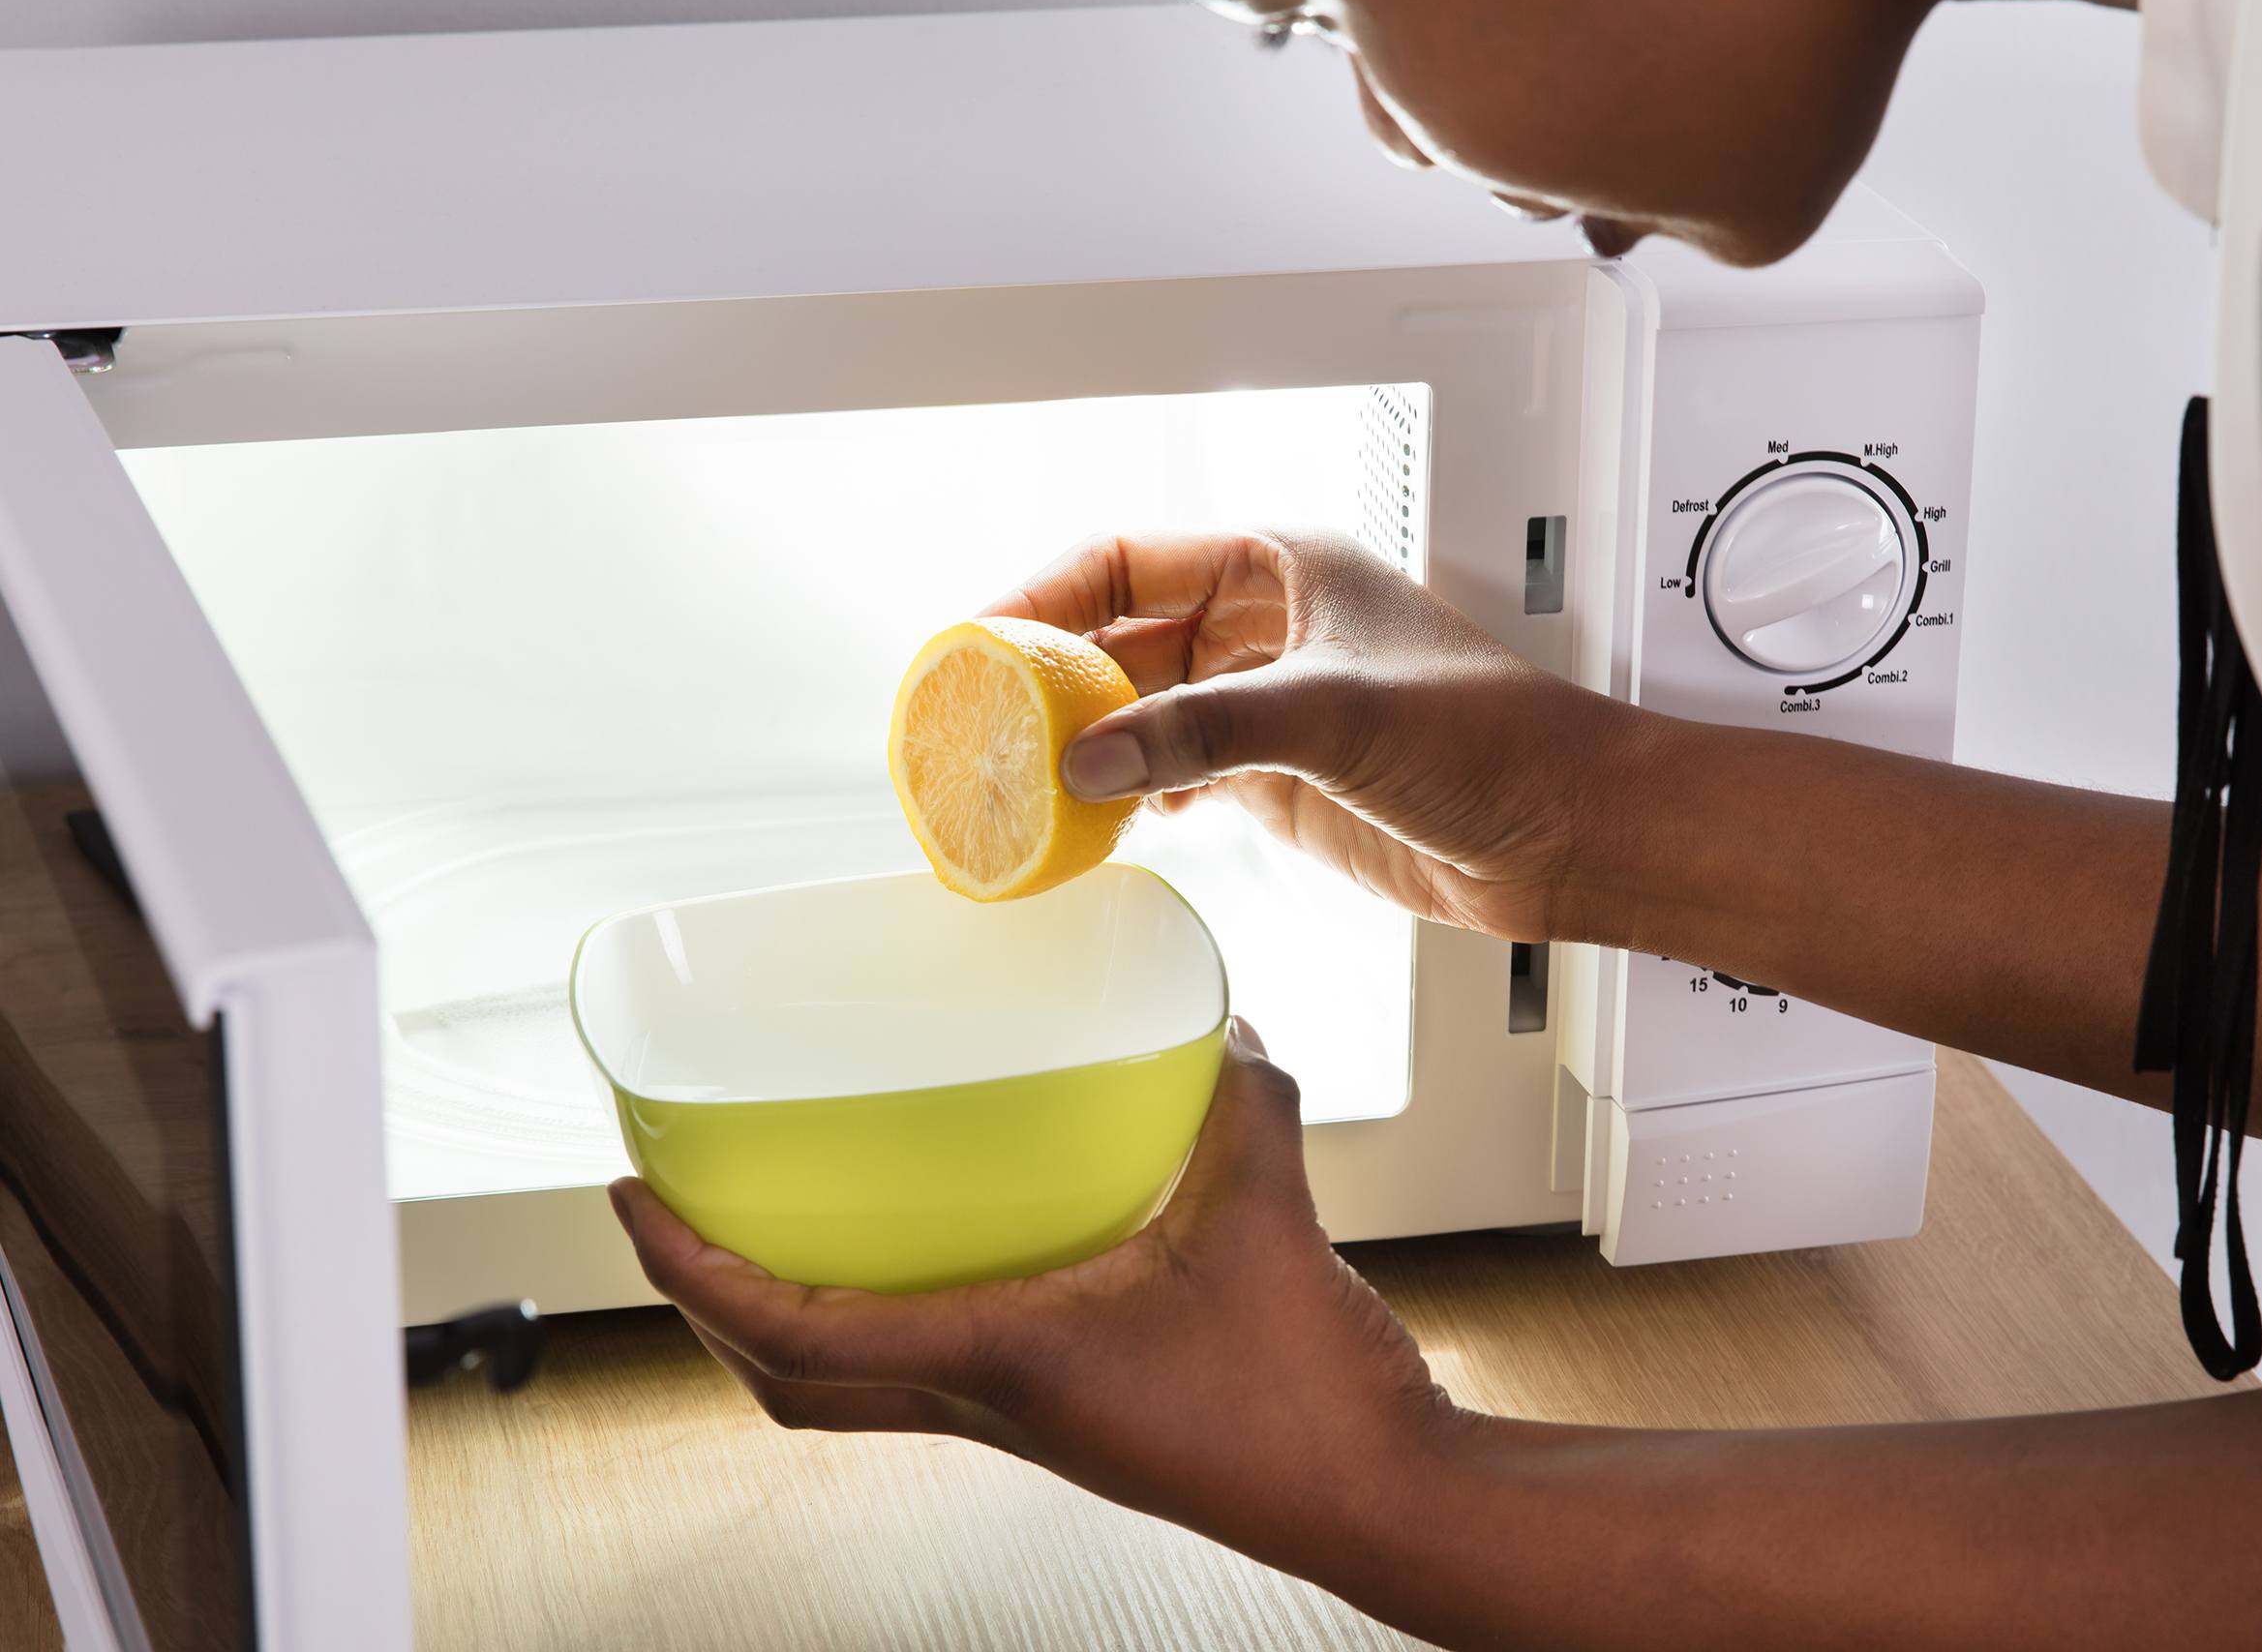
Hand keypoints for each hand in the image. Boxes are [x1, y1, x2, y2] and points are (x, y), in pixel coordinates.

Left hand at [607, 1023, 1463, 1577]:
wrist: (1372, 1494)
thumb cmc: (1307, 1396)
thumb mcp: (1264, 1205)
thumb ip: (1237, 1095)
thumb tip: (1220, 1025)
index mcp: (997, 1361)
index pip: (787, 1332)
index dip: (689, 1268)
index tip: (631, 1197)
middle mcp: (984, 1404)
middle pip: (784, 1380)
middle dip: (703, 1298)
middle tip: (671, 1209)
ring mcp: (1017, 1422)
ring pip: (844, 1388)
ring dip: (777, 1318)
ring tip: (764, 1226)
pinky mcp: (1059, 1418)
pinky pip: (921, 1374)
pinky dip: (874, 1319)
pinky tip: (925, 1249)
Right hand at [983, 529, 1635, 945]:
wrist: (1568, 832)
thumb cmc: (1499, 740)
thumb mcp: (1335, 716)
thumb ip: (1206, 733)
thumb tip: (1093, 760)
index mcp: (1280, 567)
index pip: (1127, 560)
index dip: (1047, 594)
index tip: (984, 639)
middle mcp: (1266, 628)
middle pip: (1122, 637)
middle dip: (1053, 679)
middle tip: (983, 726)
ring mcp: (1267, 704)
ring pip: (1142, 709)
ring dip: (1086, 741)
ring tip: (1022, 779)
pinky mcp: (1276, 776)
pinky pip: (1173, 771)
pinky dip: (1129, 792)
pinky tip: (1099, 818)